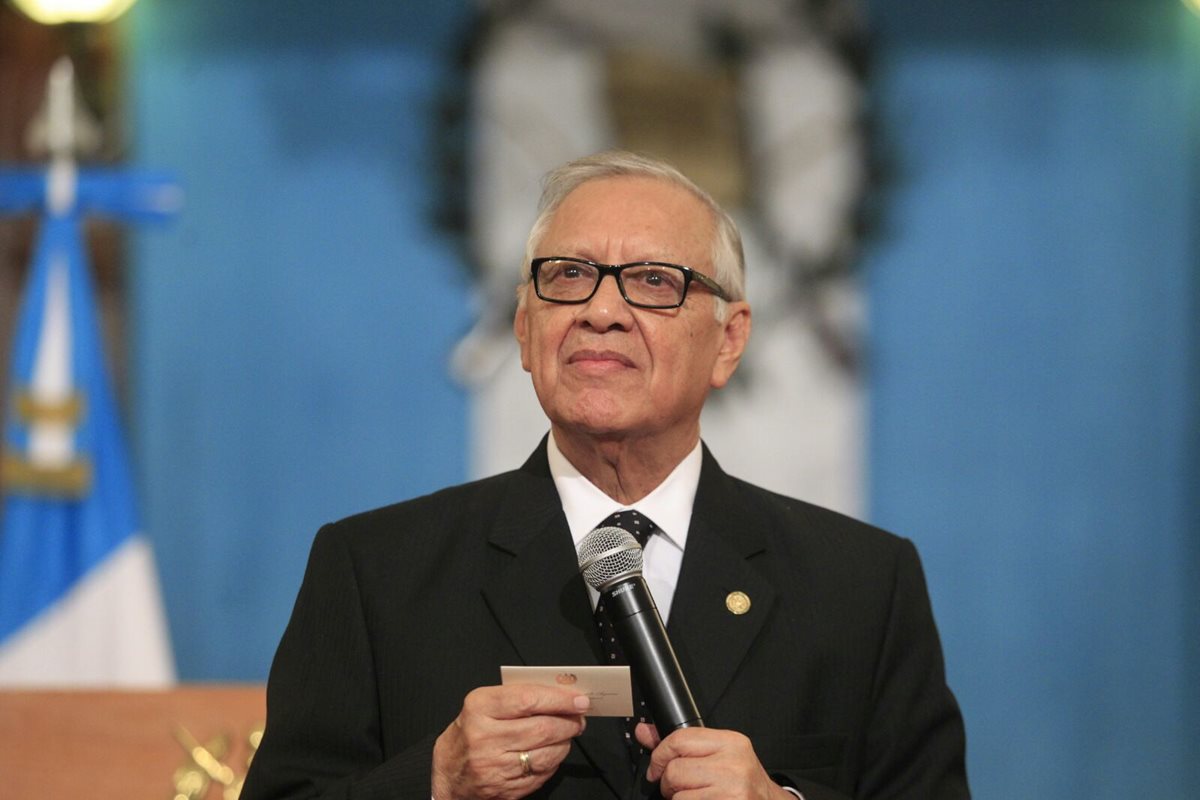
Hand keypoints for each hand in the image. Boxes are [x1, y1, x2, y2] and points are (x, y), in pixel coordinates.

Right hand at [432, 684, 589, 799]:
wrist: (447, 772)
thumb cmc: (470, 731)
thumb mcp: (483, 704)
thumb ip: (518, 696)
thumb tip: (559, 694)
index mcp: (480, 708)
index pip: (528, 699)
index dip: (559, 700)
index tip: (579, 700)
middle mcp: (485, 738)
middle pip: (542, 728)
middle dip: (569, 723)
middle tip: (578, 718)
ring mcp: (494, 767)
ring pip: (546, 754)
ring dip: (564, 743)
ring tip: (566, 734)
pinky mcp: (504, 788)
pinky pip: (541, 774)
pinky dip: (553, 762)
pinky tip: (552, 752)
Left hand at [635, 723, 792, 799]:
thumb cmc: (740, 780)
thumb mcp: (717, 754)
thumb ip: (680, 743)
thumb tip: (643, 731)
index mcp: (731, 743)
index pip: (679, 739)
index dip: (660, 755)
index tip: (656, 768)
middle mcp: (734, 765)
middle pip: (675, 771)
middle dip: (669, 783)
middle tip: (678, 788)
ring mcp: (732, 791)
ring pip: (678, 796)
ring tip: (694, 797)